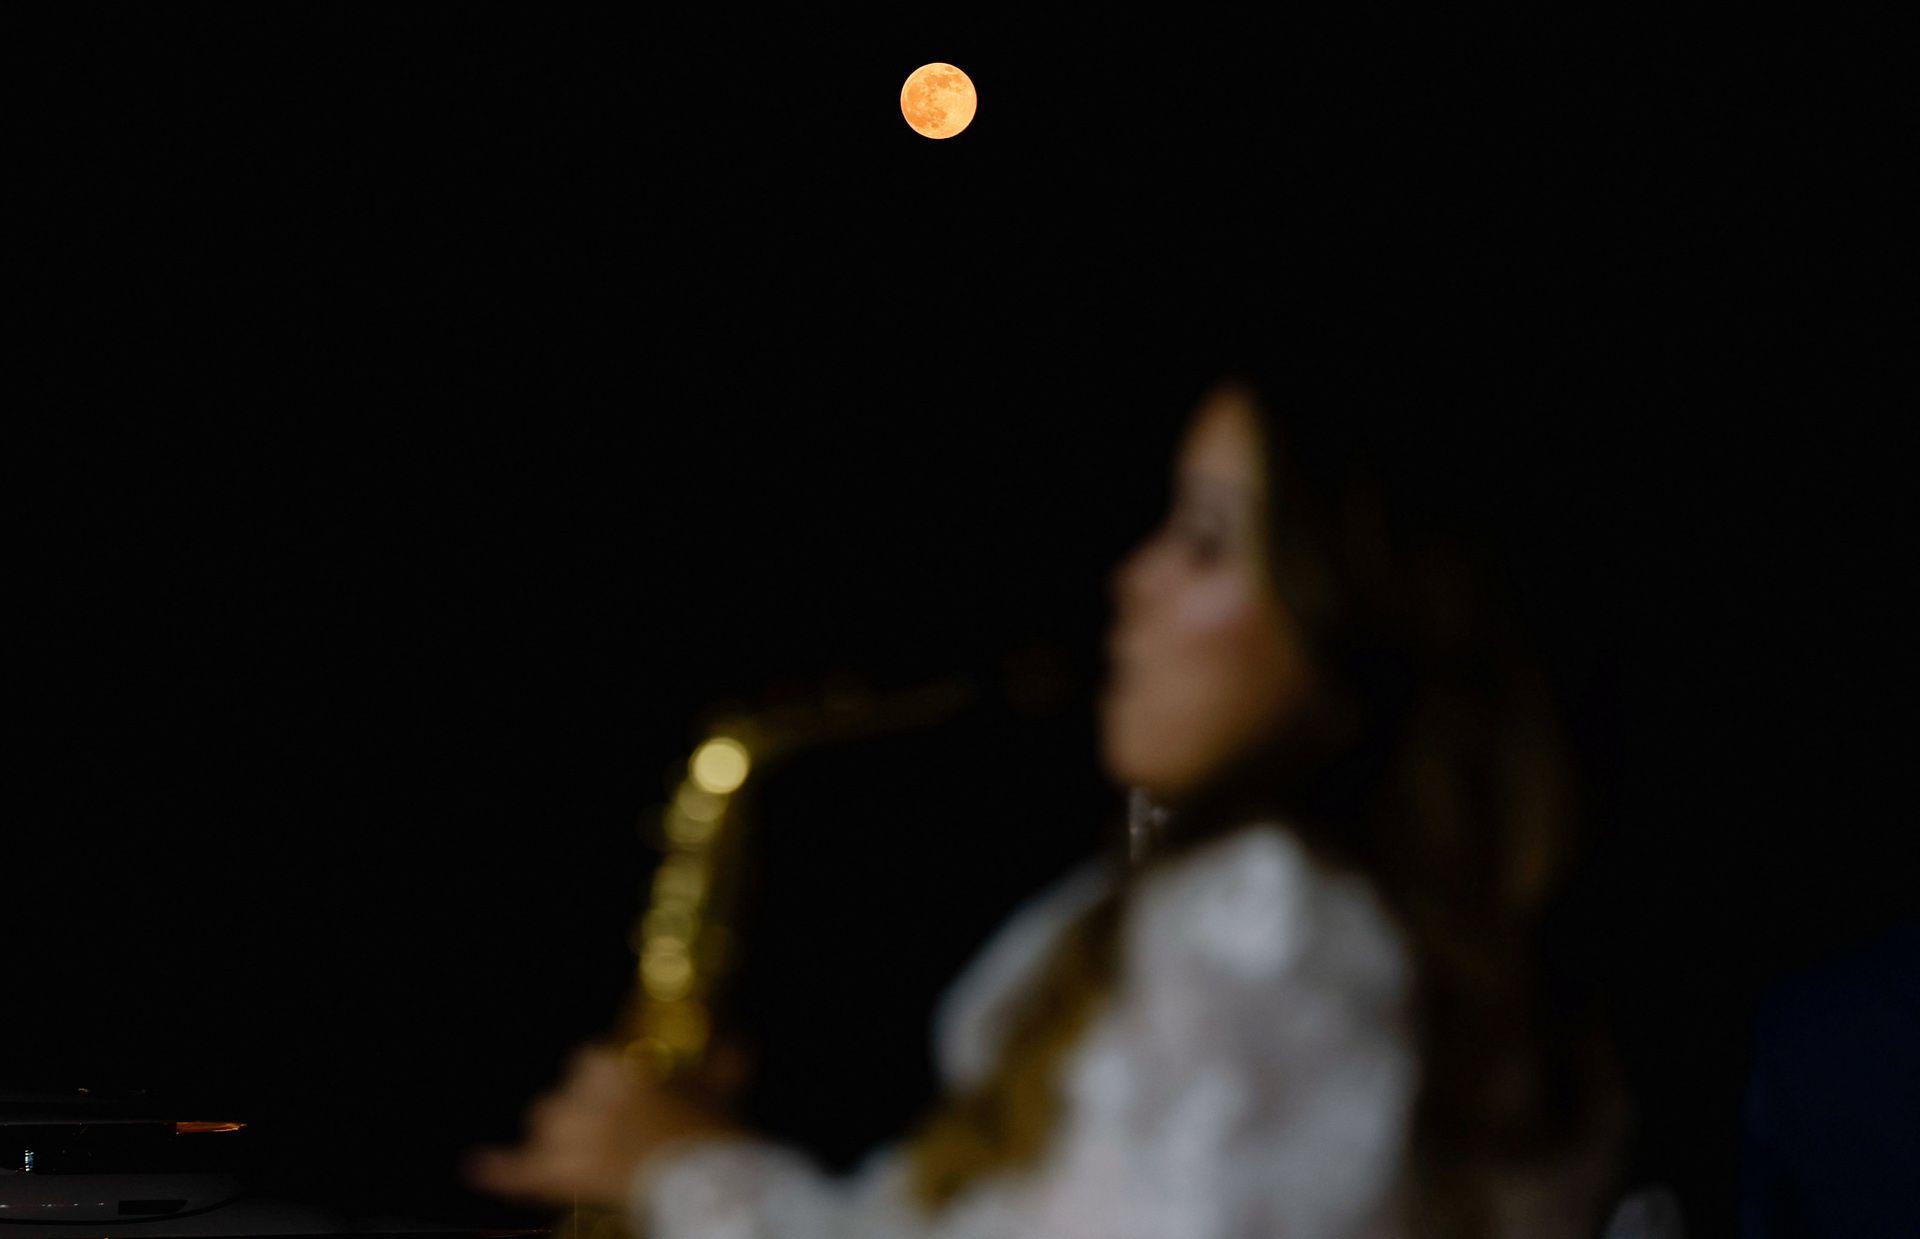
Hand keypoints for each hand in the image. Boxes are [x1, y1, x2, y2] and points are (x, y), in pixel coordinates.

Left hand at [464, 1042, 746, 1209]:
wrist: (704, 1180)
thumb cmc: (713, 1131)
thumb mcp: (721, 1091)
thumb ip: (725, 1064)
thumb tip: (742, 1041)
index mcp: (624, 1073)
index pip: (589, 1061)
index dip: (599, 1079)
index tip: (616, 1091)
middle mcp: (591, 1099)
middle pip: (561, 1099)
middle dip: (575, 1114)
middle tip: (603, 1131)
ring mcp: (575, 1138)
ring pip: (545, 1128)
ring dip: (555, 1141)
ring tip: (572, 1155)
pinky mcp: (566, 1176)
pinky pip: (523, 1171)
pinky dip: (501, 1169)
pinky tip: (477, 1165)